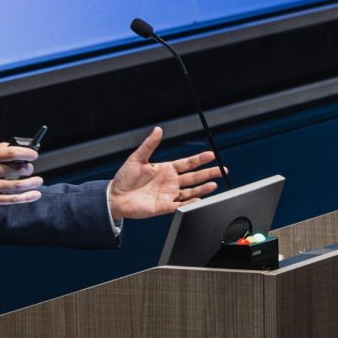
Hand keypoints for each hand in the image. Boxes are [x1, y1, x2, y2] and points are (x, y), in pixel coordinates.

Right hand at [0, 143, 43, 213]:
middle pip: (16, 168)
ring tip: (38, 181)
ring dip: (32, 183)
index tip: (34, 154)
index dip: (26, 152)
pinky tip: (35, 194)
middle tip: (31, 169)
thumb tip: (11, 146)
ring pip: (17, 185)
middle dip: (28, 168)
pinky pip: (12, 199)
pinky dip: (26, 197)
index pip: (10, 152)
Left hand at [107, 126, 225, 219]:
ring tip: (214, 184)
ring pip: (191, 191)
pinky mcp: (164, 207)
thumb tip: (158, 130)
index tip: (211, 155)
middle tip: (222, 170)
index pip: (188, 163)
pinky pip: (180, 205)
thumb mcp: (137, 158)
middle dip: (208, 173)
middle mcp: (170, 182)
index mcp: (166, 169)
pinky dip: (190, 203)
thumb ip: (149, 144)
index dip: (200, 159)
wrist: (115, 197)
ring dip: (203, 188)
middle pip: (194, 177)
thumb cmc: (124, 177)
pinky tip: (199, 199)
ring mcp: (168, 194)